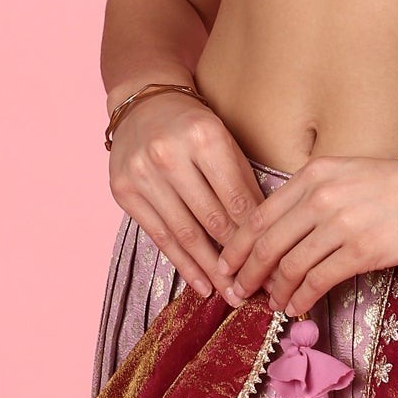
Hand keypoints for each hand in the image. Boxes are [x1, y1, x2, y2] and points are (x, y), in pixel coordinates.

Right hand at [108, 90, 265, 298]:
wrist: (142, 104)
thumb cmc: (193, 126)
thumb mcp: (225, 140)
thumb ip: (242, 182)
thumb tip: (266, 233)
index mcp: (204, 136)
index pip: (237, 197)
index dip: (257, 234)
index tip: (274, 261)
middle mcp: (169, 154)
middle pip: (211, 219)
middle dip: (237, 258)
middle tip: (259, 286)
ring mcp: (142, 174)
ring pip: (184, 234)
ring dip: (211, 269)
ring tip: (231, 293)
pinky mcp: (123, 191)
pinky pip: (159, 236)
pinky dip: (182, 263)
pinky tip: (201, 283)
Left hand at [215, 155, 397, 315]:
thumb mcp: (351, 174)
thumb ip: (315, 195)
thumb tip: (283, 235)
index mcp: (315, 172)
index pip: (259, 214)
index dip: (236, 247)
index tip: (226, 267)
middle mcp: (322, 194)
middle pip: (267, 243)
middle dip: (246, 274)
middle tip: (236, 295)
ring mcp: (342, 222)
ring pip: (289, 265)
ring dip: (274, 291)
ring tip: (271, 304)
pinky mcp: (364, 249)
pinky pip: (319, 281)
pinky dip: (302, 298)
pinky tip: (298, 307)